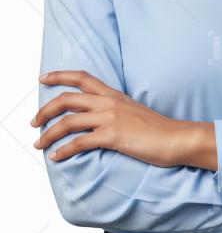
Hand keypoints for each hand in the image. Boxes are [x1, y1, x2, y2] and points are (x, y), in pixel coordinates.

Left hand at [32, 69, 188, 165]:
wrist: (177, 138)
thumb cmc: (159, 129)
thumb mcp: (135, 112)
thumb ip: (117, 111)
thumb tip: (101, 120)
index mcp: (114, 94)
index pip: (82, 77)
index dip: (59, 75)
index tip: (42, 78)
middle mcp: (109, 102)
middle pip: (67, 99)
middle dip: (45, 110)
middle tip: (34, 121)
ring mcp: (110, 118)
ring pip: (68, 121)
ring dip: (48, 133)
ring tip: (39, 143)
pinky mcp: (113, 135)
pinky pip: (80, 142)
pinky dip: (64, 150)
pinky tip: (56, 156)